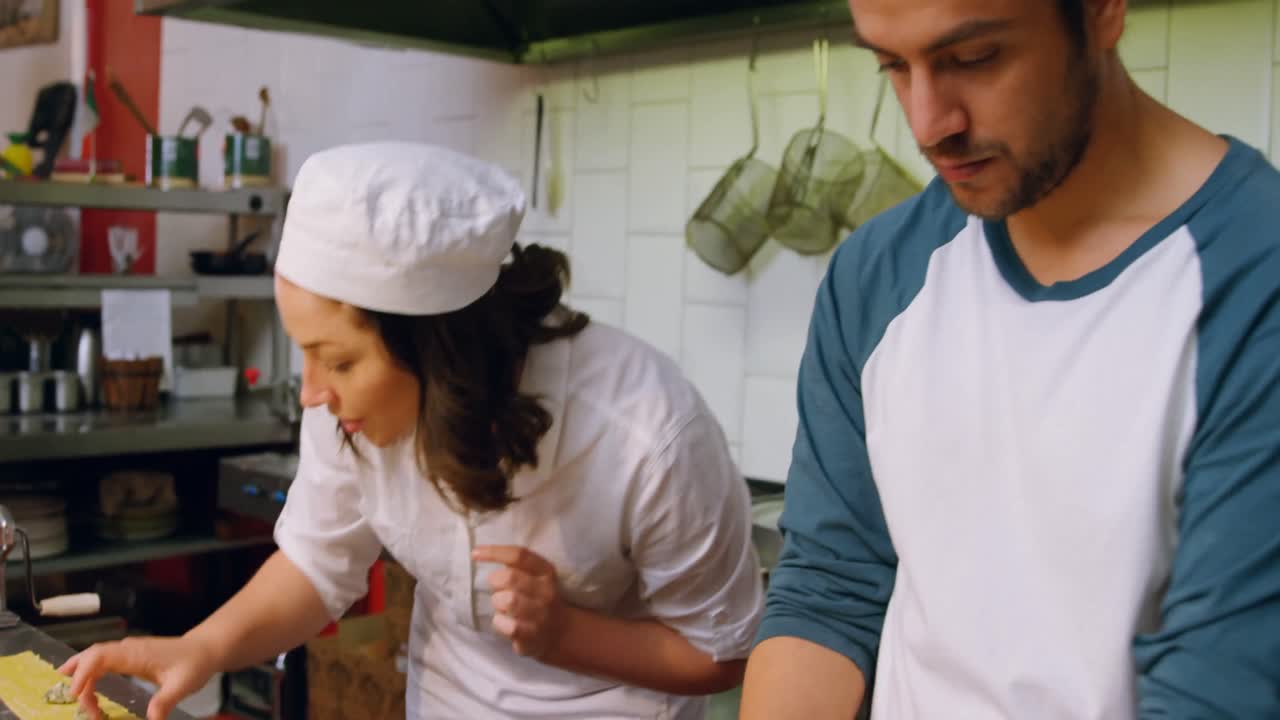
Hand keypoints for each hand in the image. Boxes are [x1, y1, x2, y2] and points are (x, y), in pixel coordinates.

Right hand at [58, 635, 216, 719]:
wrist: (206, 649)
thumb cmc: (195, 664)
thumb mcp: (183, 685)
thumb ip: (165, 701)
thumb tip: (152, 719)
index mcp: (136, 653)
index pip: (100, 656)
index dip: (83, 673)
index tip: (77, 694)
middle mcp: (128, 649)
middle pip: (92, 656)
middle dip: (79, 678)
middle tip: (77, 703)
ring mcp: (129, 651)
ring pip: (95, 656)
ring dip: (81, 673)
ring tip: (71, 695)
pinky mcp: (131, 656)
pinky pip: (103, 660)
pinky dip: (90, 671)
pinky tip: (83, 683)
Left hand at [472, 545, 566, 658]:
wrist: (560, 631)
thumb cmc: (537, 597)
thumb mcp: (534, 576)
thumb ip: (515, 565)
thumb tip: (482, 553)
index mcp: (545, 571)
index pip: (519, 555)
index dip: (494, 552)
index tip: (474, 553)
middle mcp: (546, 590)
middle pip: (509, 577)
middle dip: (496, 581)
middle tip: (498, 589)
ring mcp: (541, 614)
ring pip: (507, 601)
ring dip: (498, 603)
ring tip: (503, 607)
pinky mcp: (532, 635)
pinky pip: (505, 625)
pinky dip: (499, 622)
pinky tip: (504, 622)